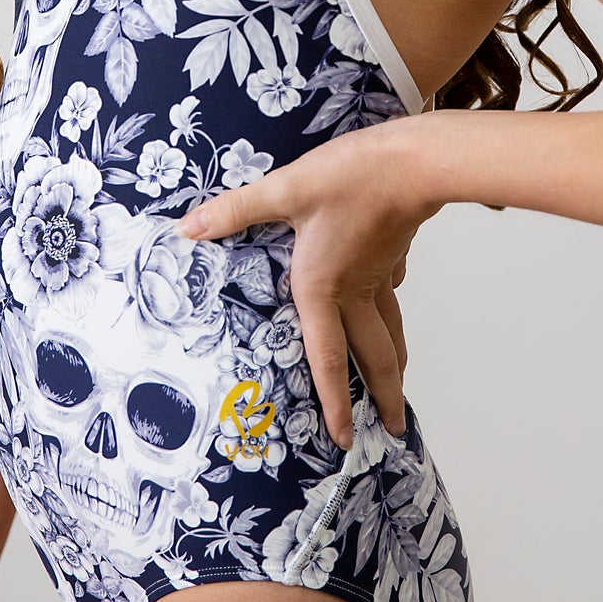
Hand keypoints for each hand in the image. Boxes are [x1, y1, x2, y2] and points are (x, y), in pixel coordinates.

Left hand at [175, 119, 441, 450]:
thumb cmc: (352, 176)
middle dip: (385, 397)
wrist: (414, 161)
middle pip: (374, 356)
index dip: (334, 404)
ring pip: (390, 329)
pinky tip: (388, 300)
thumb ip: (237, 210)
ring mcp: (380, 273)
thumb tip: (188, 227)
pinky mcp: (395, 251)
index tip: (344, 440)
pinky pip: (390, 291)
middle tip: (395, 429)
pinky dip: (390, 307)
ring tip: (399, 384)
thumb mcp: (287, 188)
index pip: (328, 359)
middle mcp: (355, 290)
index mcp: (323, 286)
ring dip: (395, 362)